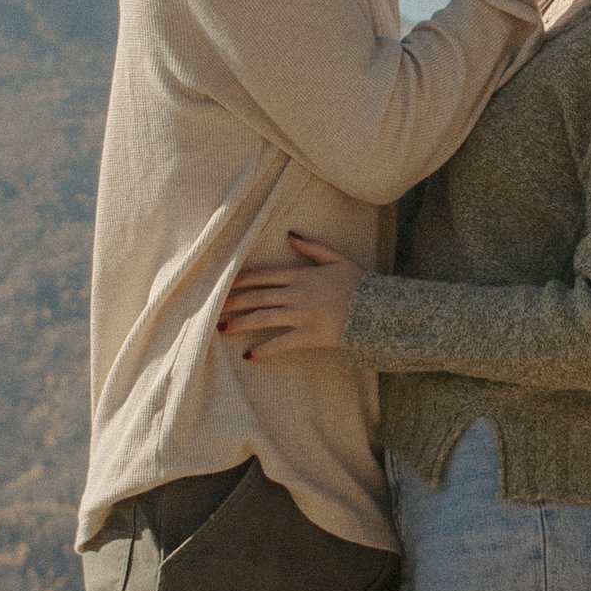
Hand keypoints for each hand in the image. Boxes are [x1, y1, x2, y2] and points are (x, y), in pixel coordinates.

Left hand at [218, 234, 362, 360]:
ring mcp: (301, 315)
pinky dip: (264, 350)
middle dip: (232, 302)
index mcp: (301, 275)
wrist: (378, 311)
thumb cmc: (359, 285)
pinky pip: (281, 343)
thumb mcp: (337, 259)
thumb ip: (312, 247)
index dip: (240, 280)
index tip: (223, 284)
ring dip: (240, 323)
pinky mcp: (308, 336)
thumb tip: (289, 235)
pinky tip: (249, 355)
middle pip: (256, 296)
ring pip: (262, 318)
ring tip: (221, 328)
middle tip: (212, 308)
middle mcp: (296, 294)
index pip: (263, 275)